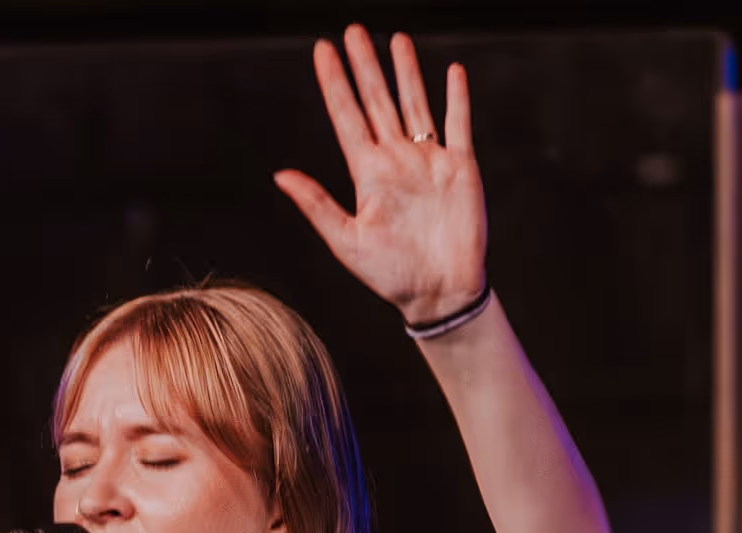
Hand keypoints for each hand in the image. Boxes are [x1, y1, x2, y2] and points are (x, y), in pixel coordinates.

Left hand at [277, 26, 486, 324]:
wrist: (441, 293)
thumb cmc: (392, 276)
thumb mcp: (347, 241)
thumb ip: (316, 205)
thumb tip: (280, 175)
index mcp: (368, 174)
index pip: (347, 116)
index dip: (334, 83)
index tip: (322, 50)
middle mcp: (396, 160)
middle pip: (378, 101)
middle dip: (365, 66)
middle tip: (352, 31)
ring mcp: (429, 161)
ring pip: (415, 104)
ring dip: (406, 72)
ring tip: (396, 39)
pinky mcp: (461, 168)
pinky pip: (458, 123)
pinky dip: (457, 98)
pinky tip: (451, 72)